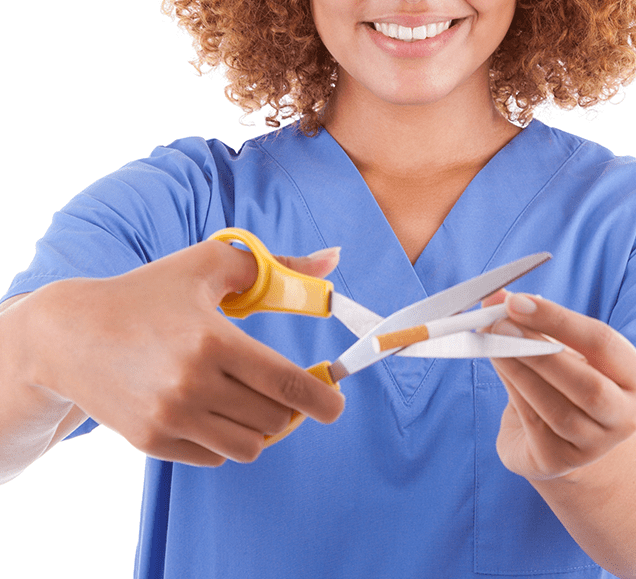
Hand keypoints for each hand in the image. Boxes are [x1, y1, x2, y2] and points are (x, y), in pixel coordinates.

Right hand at [22, 241, 344, 465]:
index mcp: (214, 340)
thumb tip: (333, 260)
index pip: (287, 384)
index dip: (323, 399)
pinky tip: (207, 409)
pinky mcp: (152, 441)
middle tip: (276, 387)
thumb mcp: (209, 265)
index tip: (335, 403)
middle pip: (275, 419)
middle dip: (286, 405)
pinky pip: (215, 457)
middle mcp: (192, 385)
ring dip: (259, 426)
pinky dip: (223, 438)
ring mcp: (170, 418)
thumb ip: (277, 267)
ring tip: (243, 398)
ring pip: (250, 446)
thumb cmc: (148, 293)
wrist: (70, 335)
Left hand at [481, 291, 635, 480]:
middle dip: (538, 350)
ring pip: (558, 409)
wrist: (563, 442)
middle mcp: (624, 415)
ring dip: (520, 371)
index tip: (518, 302)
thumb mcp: (559, 351)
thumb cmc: (563, 385)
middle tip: (500, 323)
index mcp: (635, 378)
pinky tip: (497, 367)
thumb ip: (533, 324)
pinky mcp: (559, 461)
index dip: (558, 320)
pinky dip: (513, 390)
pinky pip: (535, 424)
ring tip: (492, 343)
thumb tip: (495, 298)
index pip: (603, 342)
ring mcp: (595, 444)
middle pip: (587, 383)